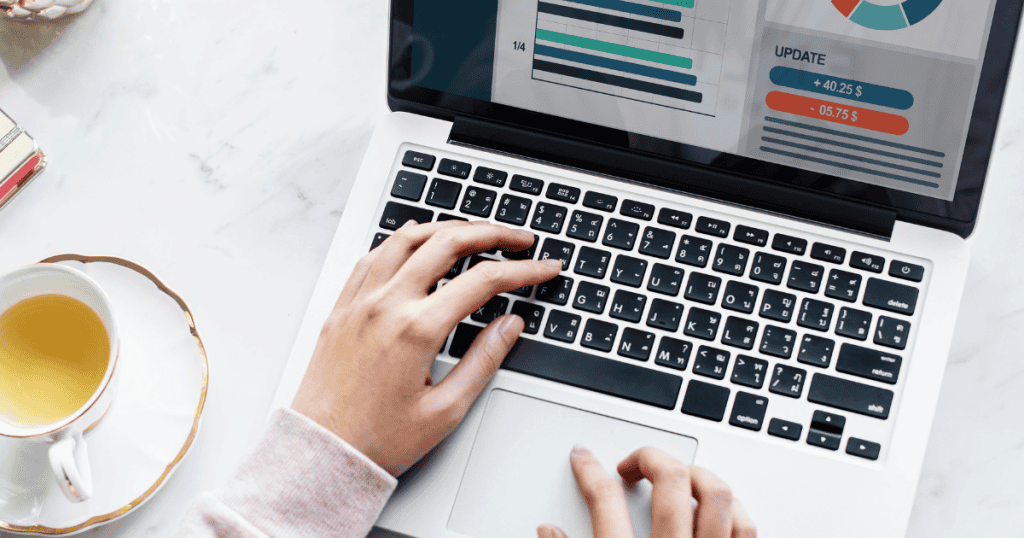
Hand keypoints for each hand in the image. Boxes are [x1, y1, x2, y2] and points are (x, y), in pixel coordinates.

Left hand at [291, 220, 560, 476]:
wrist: (322, 453)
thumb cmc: (378, 440)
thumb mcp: (446, 410)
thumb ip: (483, 360)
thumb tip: (511, 324)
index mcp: (416, 330)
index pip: (483, 281)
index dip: (523, 270)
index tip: (544, 268)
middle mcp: (386, 305)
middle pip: (447, 243)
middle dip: (491, 234)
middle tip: (518, 239)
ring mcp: (359, 302)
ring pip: (406, 239)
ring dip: (446, 228)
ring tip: (474, 232)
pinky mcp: (342, 307)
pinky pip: (372, 255)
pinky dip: (401, 240)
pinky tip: (416, 242)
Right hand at [538, 446, 755, 537]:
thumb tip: (546, 530)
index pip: (605, 501)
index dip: (589, 471)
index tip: (583, 457)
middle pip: (671, 481)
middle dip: (650, 458)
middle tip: (633, 465)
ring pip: (716, 495)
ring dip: (695, 476)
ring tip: (676, 478)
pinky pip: (744, 527)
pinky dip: (731, 509)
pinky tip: (713, 508)